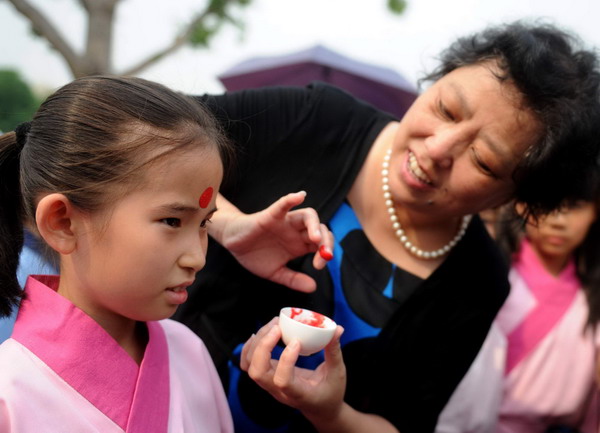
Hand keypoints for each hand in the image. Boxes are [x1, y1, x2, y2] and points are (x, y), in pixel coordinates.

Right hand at [215, 191, 333, 292]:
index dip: (325, 253)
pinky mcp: (271, 216)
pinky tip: (300, 196)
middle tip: (324, 254)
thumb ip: (293, 279)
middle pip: (320, 229)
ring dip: (315, 225)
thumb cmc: (255, 255)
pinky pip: (282, 205)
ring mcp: (285, 222)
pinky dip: (291, 200)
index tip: (319, 266)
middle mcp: (296, 231)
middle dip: (326, 241)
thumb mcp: (275, 272)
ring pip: (307, 216)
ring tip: (316, 238)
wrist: (233, 244)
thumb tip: (312, 287)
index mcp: (300, 244)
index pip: (321, 245)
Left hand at [241, 318, 345, 422]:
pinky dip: (249, 348)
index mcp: (299, 393)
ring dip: (257, 343)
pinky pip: (248, 364)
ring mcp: (270, 385)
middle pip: (258, 372)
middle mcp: (279, 391)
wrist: (320, 408)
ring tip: (273, 325)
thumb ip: (335, 351)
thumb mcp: (337, 373)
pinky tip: (261, 334)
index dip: (286, 360)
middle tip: (278, 327)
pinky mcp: (266, 377)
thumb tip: (337, 328)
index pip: (282, 381)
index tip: (297, 341)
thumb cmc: (330, 392)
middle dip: (264, 346)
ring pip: (250, 366)